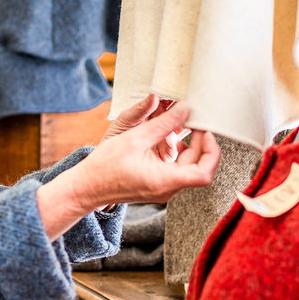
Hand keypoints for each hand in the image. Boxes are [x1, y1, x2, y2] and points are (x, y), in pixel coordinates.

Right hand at [35, 100, 220, 239]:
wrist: (87, 187)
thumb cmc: (105, 166)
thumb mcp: (135, 138)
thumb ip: (163, 124)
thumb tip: (185, 109)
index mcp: (165, 181)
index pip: (205, 173)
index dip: (211, 151)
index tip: (204, 131)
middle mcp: (167, 189)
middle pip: (199, 167)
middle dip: (200, 143)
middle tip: (192, 121)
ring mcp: (163, 189)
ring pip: (188, 168)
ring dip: (188, 147)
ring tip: (177, 126)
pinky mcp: (156, 185)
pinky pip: (176, 169)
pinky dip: (176, 153)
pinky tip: (165, 138)